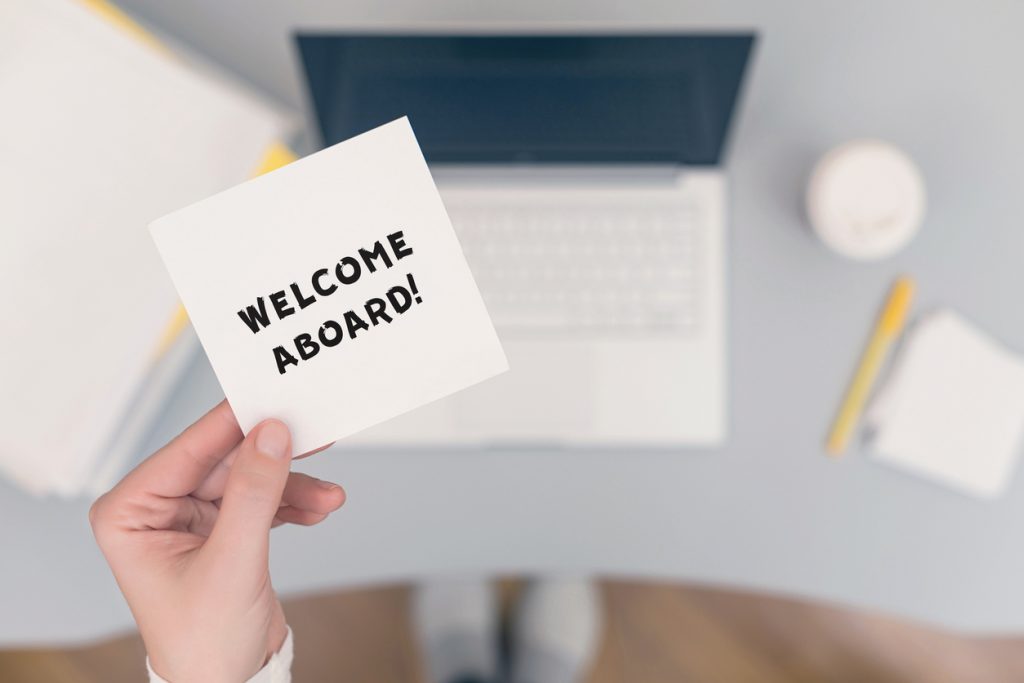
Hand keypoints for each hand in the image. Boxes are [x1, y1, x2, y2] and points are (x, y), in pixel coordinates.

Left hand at [90, 401, 344, 681]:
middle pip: (225, 459)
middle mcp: (156, 510)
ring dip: (292, 486)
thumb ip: (253, 492)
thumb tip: (271, 434)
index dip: (235, 424)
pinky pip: (262, 500)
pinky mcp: (223, 531)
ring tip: (327, 496)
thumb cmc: (204, 643)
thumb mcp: (231, 562)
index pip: (188, 450)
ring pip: (250, 478)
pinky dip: (293, 503)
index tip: (274, 401)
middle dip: (275, 459)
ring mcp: (191, 519)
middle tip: (315, 436)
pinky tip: (319, 507)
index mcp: (130, 513)